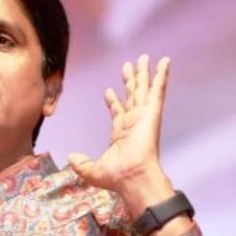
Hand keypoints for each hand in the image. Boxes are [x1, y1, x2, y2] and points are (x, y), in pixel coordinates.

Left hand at [68, 54, 170, 196]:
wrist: (132, 177)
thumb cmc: (116, 177)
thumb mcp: (91, 171)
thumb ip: (81, 164)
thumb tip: (71, 158)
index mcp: (121, 134)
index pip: (117, 112)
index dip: (113, 101)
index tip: (109, 91)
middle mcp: (134, 122)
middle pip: (132, 96)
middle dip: (130, 81)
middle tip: (128, 66)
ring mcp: (144, 116)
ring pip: (143, 89)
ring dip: (144, 73)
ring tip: (145, 58)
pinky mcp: (152, 113)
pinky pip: (157, 90)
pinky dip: (161, 75)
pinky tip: (164, 61)